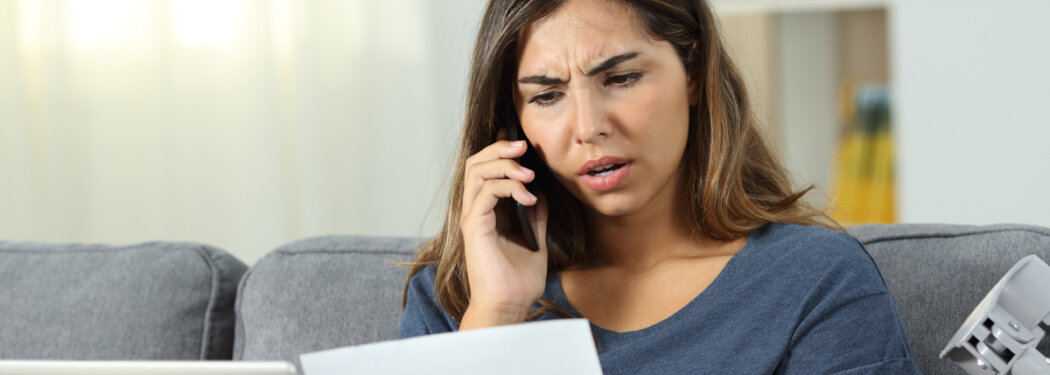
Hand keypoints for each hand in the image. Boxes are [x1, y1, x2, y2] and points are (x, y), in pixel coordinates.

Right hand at [458, 129, 548, 329]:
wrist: (510, 305)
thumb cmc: (518, 279)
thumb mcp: (535, 240)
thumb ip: (536, 217)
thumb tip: (542, 194)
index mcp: (487, 211)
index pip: (485, 169)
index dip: (498, 150)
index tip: (520, 141)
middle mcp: (475, 210)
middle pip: (476, 163)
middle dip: (499, 149)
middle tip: (524, 147)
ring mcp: (472, 218)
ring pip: (477, 173)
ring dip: (504, 165)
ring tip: (529, 173)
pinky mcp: (474, 227)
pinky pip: (485, 194)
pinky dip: (508, 188)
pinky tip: (529, 198)